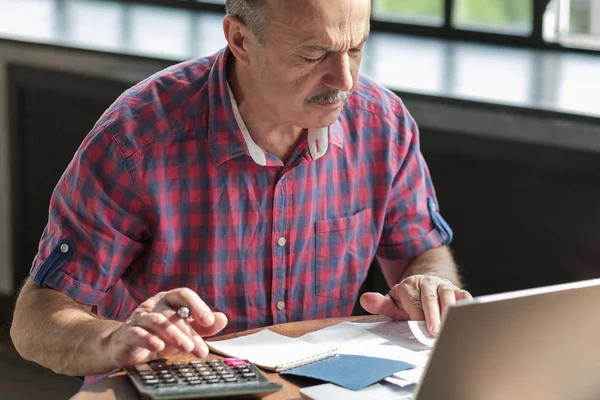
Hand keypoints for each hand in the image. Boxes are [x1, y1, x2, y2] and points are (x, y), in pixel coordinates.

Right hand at [106, 288, 227, 367]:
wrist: (126, 347)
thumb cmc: (158, 336)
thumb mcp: (183, 332)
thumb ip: (202, 326)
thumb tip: (223, 318)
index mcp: (168, 300)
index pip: (184, 294)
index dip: (197, 305)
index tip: (209, 321)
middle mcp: (154, 305)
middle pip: (173, 312)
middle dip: (190, 332)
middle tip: (201, 349)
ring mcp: (139, 318)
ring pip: (157, 321)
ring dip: (174, 335)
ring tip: (187, 348)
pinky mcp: (127, 333)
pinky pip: (137, 333)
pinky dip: (149, 339)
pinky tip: (160, 347)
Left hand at [360, 275, 471, 336]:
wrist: (425, 286)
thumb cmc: (408, 302)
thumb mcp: (392, 302)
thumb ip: (379, 304)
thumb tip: (365, 299)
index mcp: (409, 286)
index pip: (413, 301)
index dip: (417, 316)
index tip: (419, 330)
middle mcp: (428, 283)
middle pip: (431, 298)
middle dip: (434, 316)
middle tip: (435, 333)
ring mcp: (444, 286)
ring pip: (449, 296)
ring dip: (451, 312)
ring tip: (451, 328)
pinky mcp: (459, 291)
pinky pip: (465, 297)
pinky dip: (467, 307)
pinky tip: (467, 320)